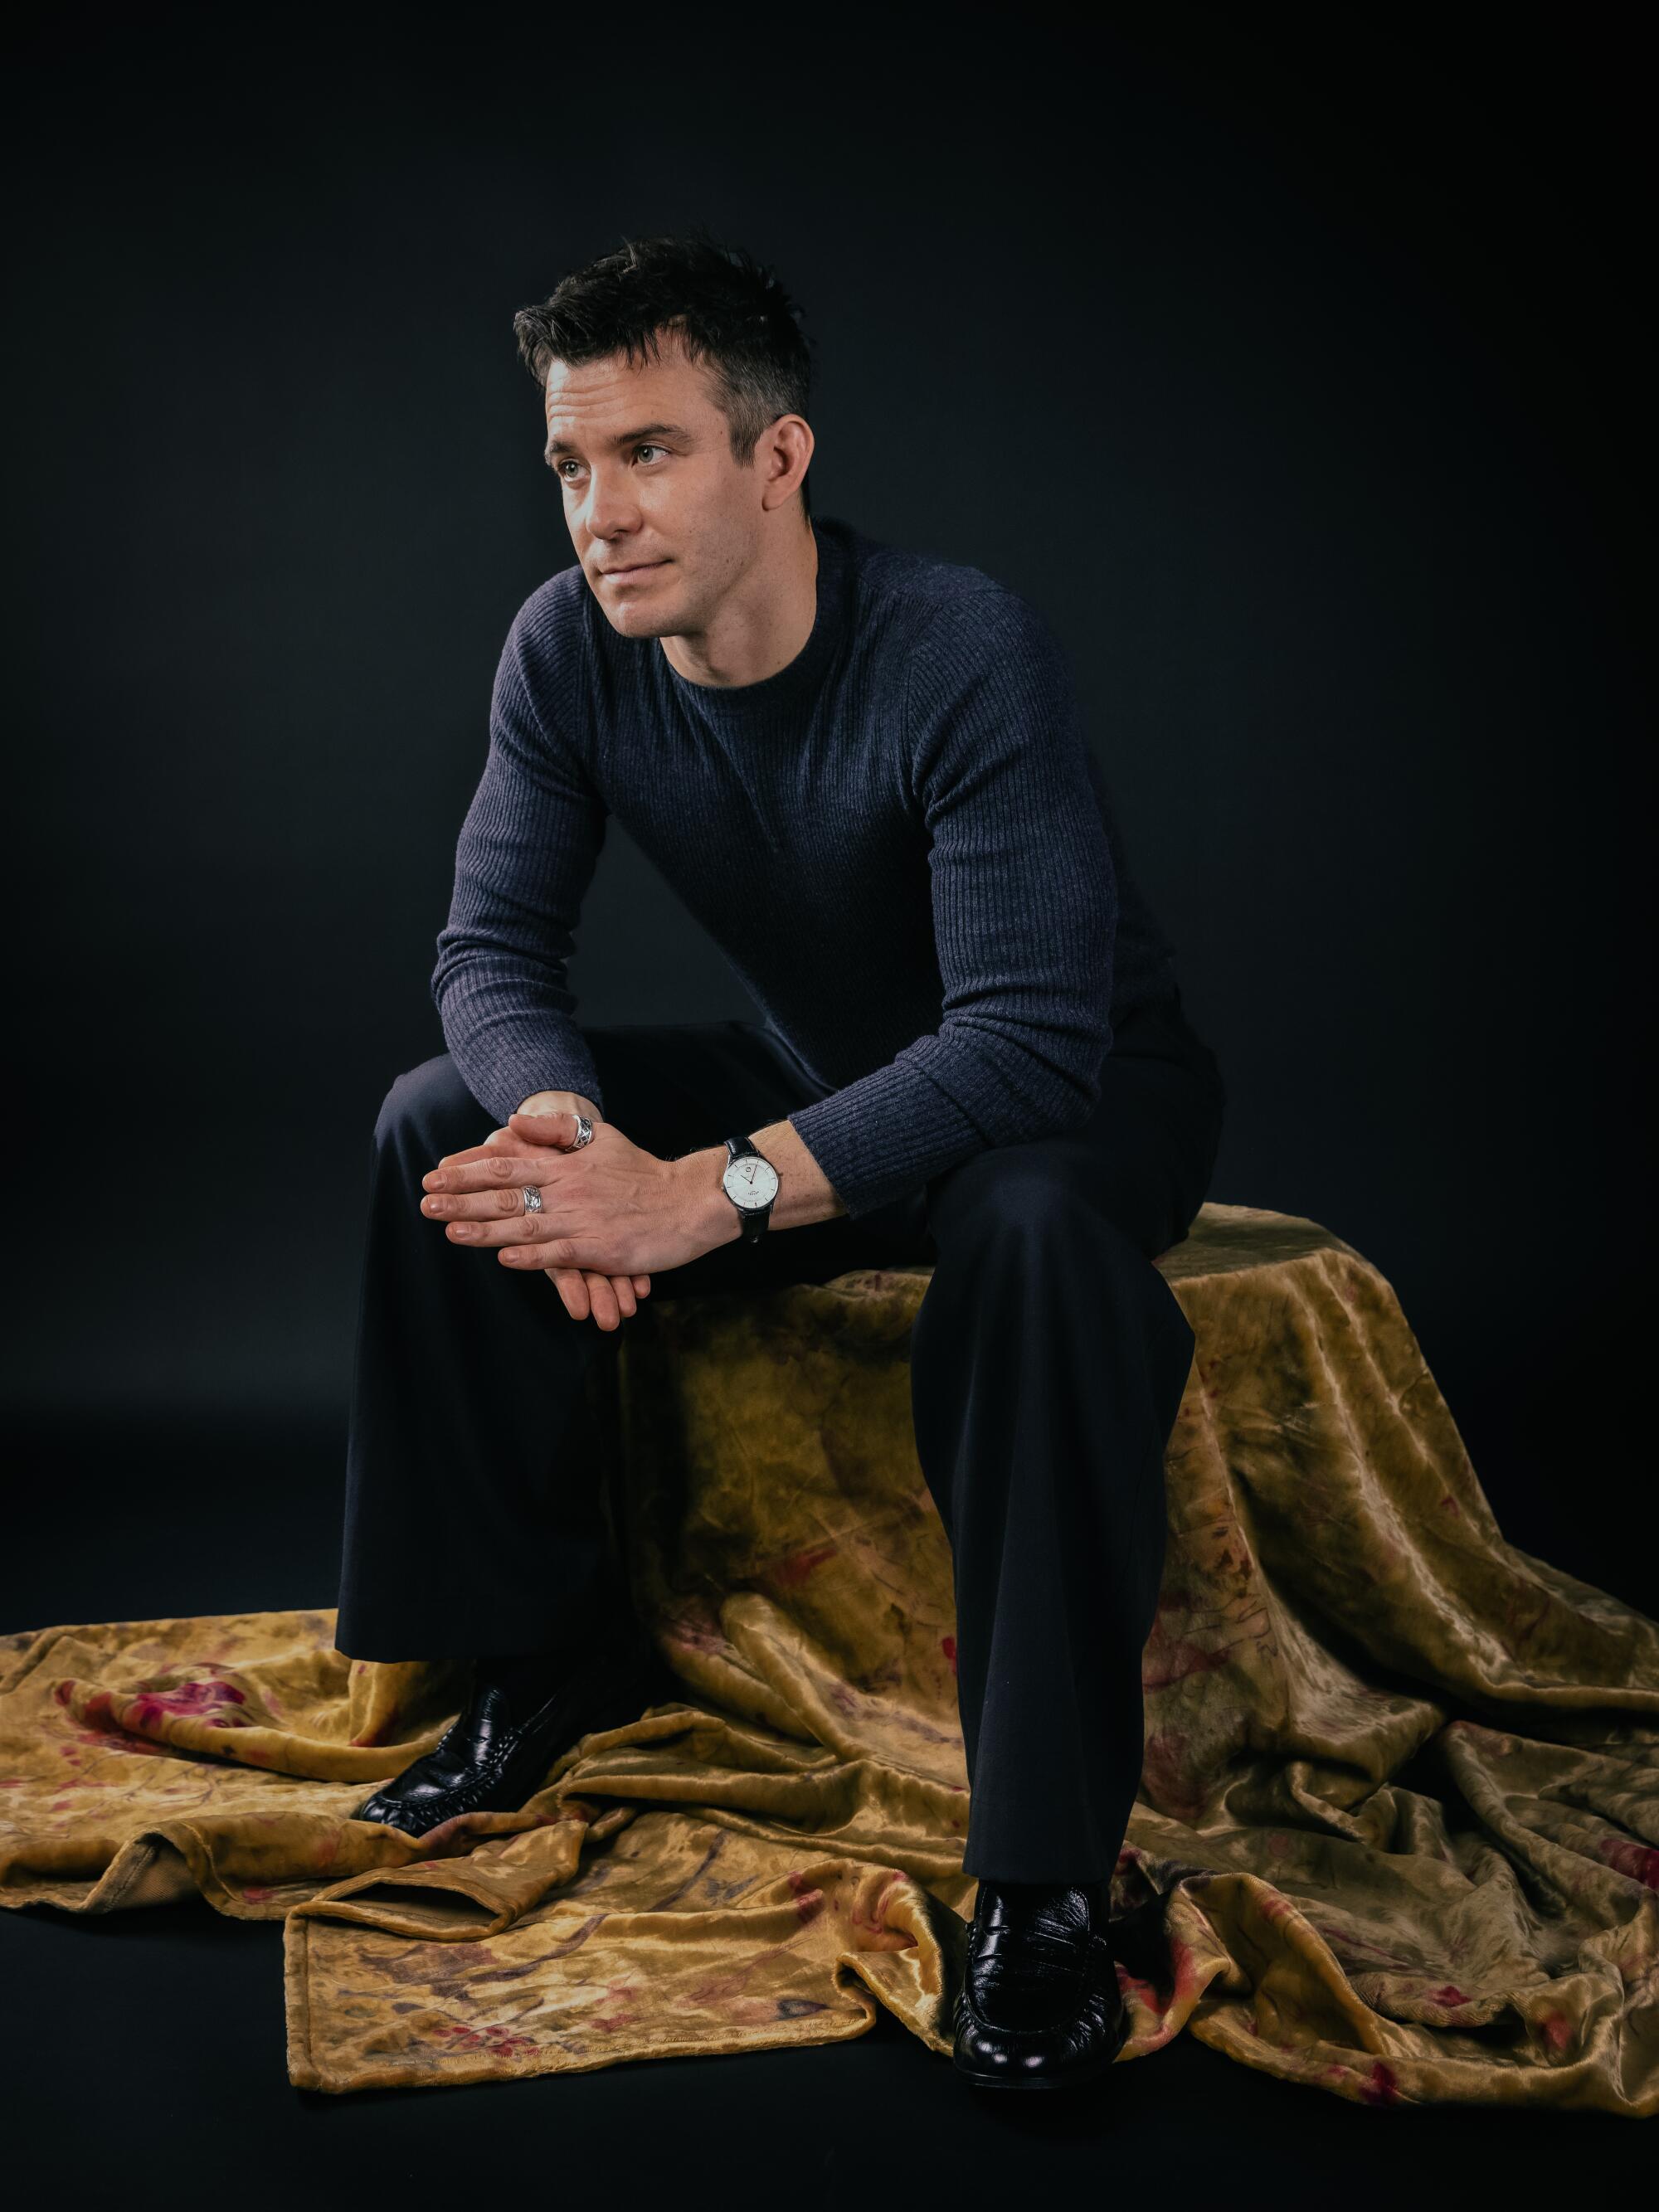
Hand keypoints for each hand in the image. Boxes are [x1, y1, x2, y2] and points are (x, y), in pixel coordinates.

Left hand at [419, 1104, 731, 1327]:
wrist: (689, 1201)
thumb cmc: (642, 1172)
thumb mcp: (600, 1138)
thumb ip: (555, 1129)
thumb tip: (512, 1121)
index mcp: (565, 1165)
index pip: (506, 1165)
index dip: (467, 1170)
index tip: (434, 1173)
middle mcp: (569, 1190)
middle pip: (506, 1195)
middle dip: (461, 1199)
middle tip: (425, 1203)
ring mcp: (584, 1220)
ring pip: (526, 1225)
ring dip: (485, 1229)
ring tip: (450, 1230)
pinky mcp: (602, 1248)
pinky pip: (560, 1254)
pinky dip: (532, 1256)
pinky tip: (504, 1258)